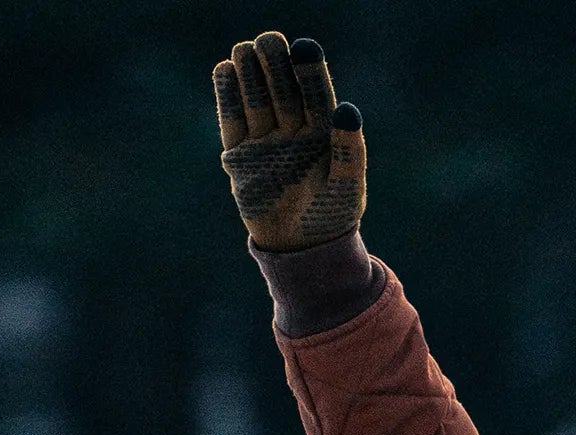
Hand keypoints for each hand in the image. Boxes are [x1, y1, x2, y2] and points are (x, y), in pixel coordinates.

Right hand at [214, 31, 365, 251]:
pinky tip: (226, 70)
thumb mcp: (347, 188)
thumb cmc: (331, 219)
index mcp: (323, 133)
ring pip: (257, 99)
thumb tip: (348, 110)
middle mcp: (294, 130)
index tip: (305, 46)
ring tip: (245, 50)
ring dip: (251, 73)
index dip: (309, 70)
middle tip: (269, 42)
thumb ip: (349, 150)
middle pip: (282, 89)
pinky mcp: (240, 154)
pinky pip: (232, 120)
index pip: (315, 94)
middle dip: (275, 65)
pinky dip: (228, 96)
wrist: (302, 252)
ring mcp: (266, 140)